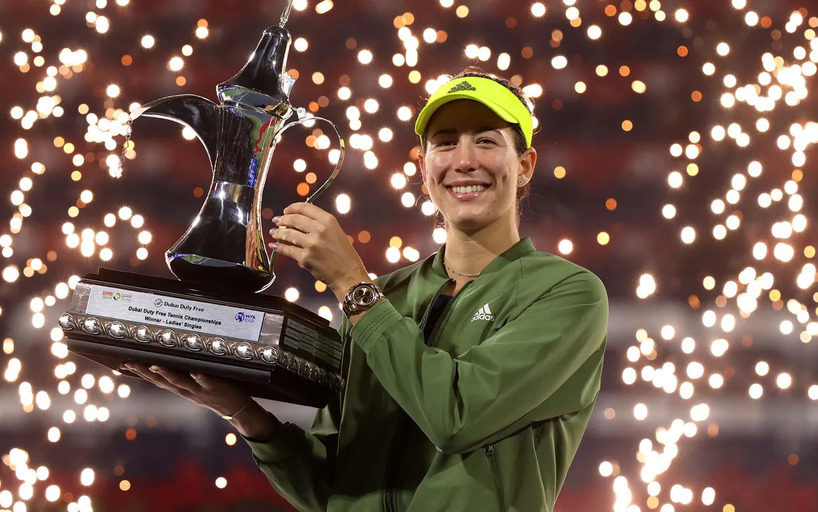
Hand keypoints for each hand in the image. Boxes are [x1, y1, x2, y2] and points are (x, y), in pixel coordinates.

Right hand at [122, 363, 279, 439]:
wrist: (236, 410)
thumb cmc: (214, 393)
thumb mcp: (194, 386)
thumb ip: (181, 376)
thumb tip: (169, 363)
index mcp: (180, 388)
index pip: (155, 379)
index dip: (138, 372)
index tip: (122, 364)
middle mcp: (186, 390)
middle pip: (162, 381)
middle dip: (144, 372)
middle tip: (129, 362)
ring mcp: (200, 390)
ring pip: (180, 382)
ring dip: (168, 374)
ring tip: (155, 365)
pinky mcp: (215, 387)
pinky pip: (207, 381)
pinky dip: (201, 377)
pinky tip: (196, 371)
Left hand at [270, 202, 369, 300]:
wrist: (349, 274)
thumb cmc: (345, 255)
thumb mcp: (337, 232)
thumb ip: (322, 224)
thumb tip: (301, 219)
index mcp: (328, 221)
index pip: (306, 208)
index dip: (292, 208)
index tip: (286, 210)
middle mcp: (319, 230)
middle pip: (294, 219)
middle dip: (282, 219)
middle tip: (277, 221)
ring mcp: (311, 244)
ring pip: (288, 234)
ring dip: (278, 232)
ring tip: (274, 233)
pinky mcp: (305, 258)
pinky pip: (288, 250)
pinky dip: (278, 247)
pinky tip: (274, 245)